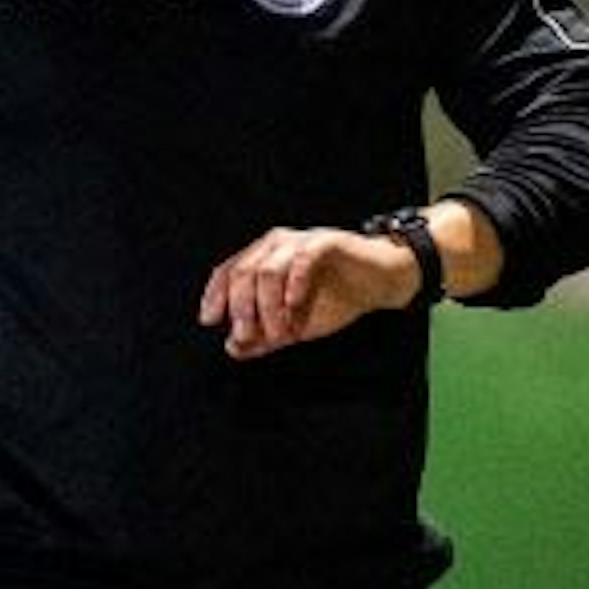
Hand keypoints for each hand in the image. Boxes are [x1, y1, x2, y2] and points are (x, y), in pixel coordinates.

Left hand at [198, 226, 418, 360]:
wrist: (379, 282)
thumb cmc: (335, 297)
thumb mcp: (294, 325)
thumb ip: (263, 337)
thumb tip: (232, 347)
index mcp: (264, 258)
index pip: (229, 271)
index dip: (215, 295)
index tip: (209, 321)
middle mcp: (278, 245)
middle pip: (243, 271)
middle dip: (241, 308)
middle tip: (246, 335)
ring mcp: (301, 241)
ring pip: (268, 268)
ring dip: (267, 305)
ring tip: (278, 331)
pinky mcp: (327, 241)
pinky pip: (303, 258)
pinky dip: (294, 285)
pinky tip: (295, 307)